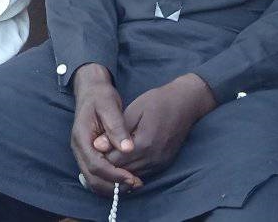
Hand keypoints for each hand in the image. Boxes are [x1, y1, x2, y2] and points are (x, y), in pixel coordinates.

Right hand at [71, 64, 141, 195]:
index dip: (114, 175)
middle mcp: (78, 149)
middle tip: (136, 184)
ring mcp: (82, 153)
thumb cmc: (101, 97)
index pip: (95, 165)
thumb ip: (117, 127)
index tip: (133, 178)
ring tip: (133, 183)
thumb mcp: (109, 106)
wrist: (92, 92)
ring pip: (93, 181)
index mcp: (82, 137)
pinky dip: (110, 182)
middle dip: (113, 186)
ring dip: (112, 187)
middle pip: (92, 178)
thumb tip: (127, 149)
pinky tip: (126, 179)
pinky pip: (97, 176)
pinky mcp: (89, 155)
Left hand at [102, 74, 216, 176]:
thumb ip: (115, 131)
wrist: (184, 104)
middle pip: (123, 171)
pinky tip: (122, 160)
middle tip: (97, 154)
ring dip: (119, 169)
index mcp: (144, 143)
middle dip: (108, 165)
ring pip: (133, 174)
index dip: (101, 156)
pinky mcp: (164, 164)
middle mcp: (153, 158)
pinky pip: (143, 173)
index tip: (92, 148)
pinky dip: (131, 169)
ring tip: (107, 157)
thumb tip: (96, 146)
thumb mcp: (133, 110)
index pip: (115, 160)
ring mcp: (160, 163)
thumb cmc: (156, 102)